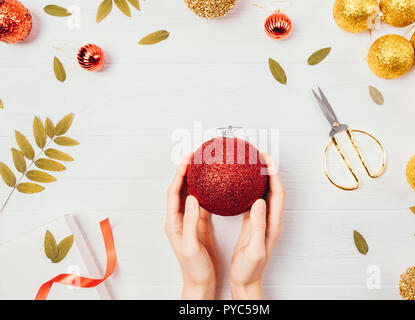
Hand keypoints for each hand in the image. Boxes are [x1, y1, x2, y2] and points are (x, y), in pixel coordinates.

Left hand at [165, 156, 216, 299]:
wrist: (201, 282)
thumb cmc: (194, 268)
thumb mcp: (191, 245)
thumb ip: (191, 222)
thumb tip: (192, 199)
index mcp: (174, 223)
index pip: (173, 192)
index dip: (179, 174)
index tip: (187, 160)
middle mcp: (179, 219)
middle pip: (180, 189)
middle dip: (185, 171)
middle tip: (194, 156)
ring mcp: (189, 221)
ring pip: (190, 194)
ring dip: (194, 179)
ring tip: (202, 165)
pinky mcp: (199, 224)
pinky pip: (201, 202)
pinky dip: (205, 191)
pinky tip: (212, 185)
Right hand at [230, 154, 284, 299]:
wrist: (245, 280)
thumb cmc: (250, 269)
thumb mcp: (254, 248)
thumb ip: (258, 225)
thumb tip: (259, 202)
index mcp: (272, 225)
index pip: (277, 194)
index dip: (274, 175)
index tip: (267, 160)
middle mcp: (270, 220)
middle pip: (273, 189)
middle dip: (269, 170)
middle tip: (260, 155)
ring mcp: (262, 221)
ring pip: (265, 193)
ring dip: (262, 177)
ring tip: (253, 164)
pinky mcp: (253, 223)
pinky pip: (254, 200)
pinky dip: (251, 188)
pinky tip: (243, 184)